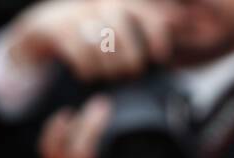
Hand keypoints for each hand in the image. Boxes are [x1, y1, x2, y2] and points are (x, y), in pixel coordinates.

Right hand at [7, 0, 180, 81]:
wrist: (42, 31)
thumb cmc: (93, 37)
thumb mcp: (123, 31)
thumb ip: (153, 32)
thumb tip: (191, 26)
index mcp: (120, 3)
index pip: (146, 14)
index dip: (157, 35)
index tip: (160, 57)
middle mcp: (98, 3)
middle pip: (123, 30)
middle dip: (130, 59)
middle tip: (129, 73)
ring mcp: (75, 13)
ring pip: (102, 45)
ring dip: (108, 68)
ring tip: (108, 75)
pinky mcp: (54, 28)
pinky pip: (80, 55)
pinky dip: (87, 71)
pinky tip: (86, 74)